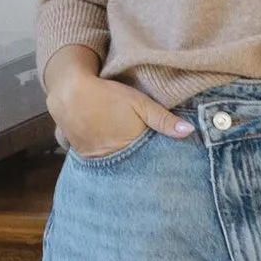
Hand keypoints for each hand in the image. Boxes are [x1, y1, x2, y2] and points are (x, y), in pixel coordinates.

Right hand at [51, 68, 192, 158]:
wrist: (69, 91)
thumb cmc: (108, 95)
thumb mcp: (140, 103)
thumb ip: (164, 120)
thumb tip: (190, 131)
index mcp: (129, 148)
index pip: (149, 163)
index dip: (156, 163)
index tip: (166, 166)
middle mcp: (112, 158)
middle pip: (131, 168)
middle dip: (140, 167)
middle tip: (149, 167)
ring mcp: (95, 159)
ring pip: (114, 167)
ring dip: (122, 164)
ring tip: (130, 160)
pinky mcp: (83, 155)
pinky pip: (98, 163)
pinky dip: (106, 159)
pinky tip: (111, 153)